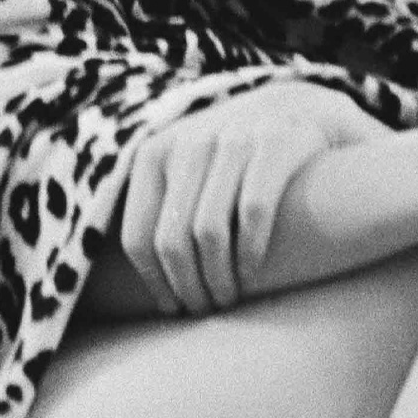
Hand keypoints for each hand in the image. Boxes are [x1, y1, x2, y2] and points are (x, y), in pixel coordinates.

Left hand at [122, 81, 384, 315]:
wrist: (302, 108)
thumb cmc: (235, 155)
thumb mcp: (187, 161)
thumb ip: (157, 199)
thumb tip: (115, 274)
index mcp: (155, 152)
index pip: (138, 236)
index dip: (153, 283)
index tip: (172, 308)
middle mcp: (189, 142)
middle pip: (172, 241)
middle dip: (186, 287)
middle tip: (203, 310)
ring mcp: (233, 138)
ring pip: (209, 232)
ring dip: (218, 279)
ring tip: (227, 299)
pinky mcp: (275, 142)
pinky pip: (253, 213)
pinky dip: (250, 253)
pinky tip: (252, 274)